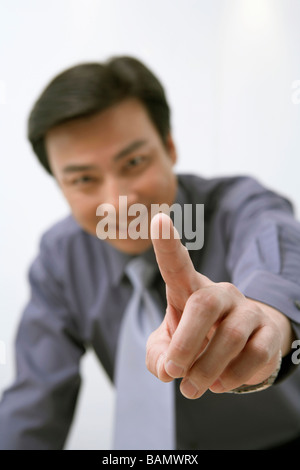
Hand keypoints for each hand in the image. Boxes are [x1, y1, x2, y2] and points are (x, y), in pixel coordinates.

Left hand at [146, 213, 292, 398]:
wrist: (238, 348)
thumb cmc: (196, 339)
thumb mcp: (168, 347)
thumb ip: (158, 356)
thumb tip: (167, 368)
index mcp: (189, 290)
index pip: (177, 264)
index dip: (167, 244)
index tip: (157, 219)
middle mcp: (220, 293)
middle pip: (204, 304)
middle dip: (185, 342)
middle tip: (173, 372)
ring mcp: (246, 310)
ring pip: (230, 335)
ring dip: (206, 369)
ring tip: (192, 388)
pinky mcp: (267, 331)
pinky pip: (253, 354)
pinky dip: (231, 377)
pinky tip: (219, 384)